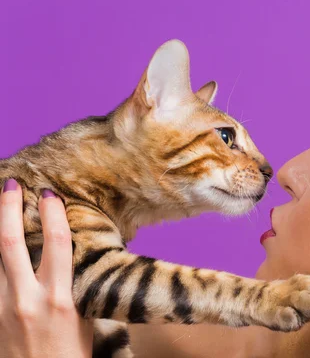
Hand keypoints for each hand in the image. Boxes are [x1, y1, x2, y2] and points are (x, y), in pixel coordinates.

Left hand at [0, 179, 93, 357]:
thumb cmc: (71, 354)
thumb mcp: (84, 316)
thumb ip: (75, 285)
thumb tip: (71, 256)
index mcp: (60, 297)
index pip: (57, 243)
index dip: (53, 214)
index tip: (50, 195)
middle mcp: (28, 298)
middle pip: (10, 242)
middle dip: (9, 209)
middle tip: (12, 186)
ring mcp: (5, 307)